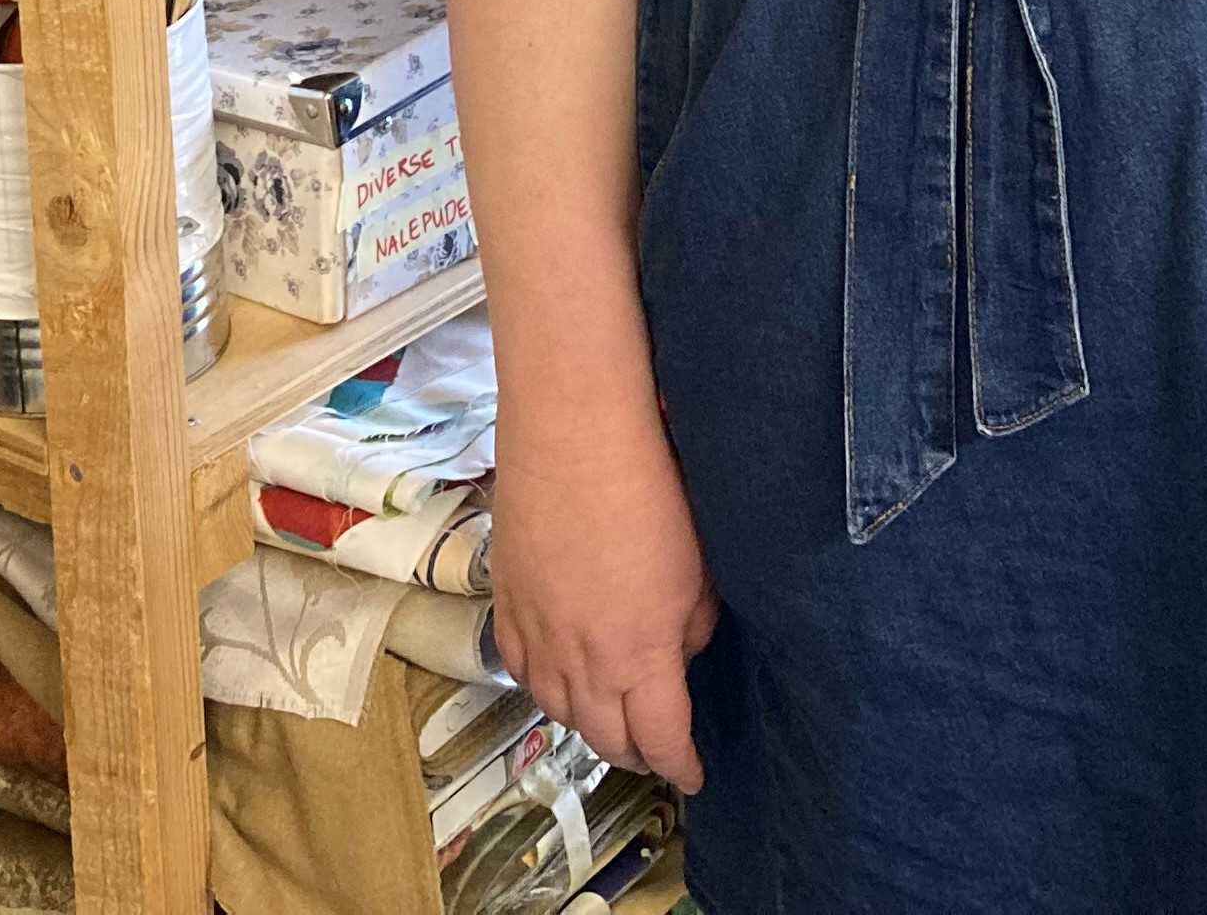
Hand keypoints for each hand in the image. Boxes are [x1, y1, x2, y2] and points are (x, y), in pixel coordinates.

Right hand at [489, 405, 720, 793]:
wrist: (574, 433)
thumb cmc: (652, 492)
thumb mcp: (699, 570)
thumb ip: (692, 628)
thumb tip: (676, 650)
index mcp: (642, 658)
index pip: (660, 740)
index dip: (679, 765)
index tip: (692, 773)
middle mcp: (584, 662)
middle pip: (605, 736)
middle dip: (634, 752)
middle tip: (654, 749)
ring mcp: (538, 633)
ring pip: (558, 708)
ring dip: (588, 723)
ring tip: (607, 718)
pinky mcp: (506, 600)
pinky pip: (520, 669)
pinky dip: (543, 687)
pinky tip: (556, 679)